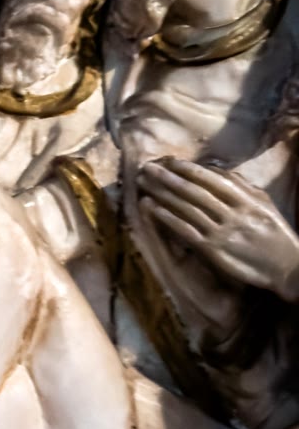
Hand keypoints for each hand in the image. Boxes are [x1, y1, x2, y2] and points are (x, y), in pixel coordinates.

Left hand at [139, 158, 298, 297]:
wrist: (287, 266)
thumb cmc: (275, 232)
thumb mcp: (263, 204)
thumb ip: (240, 187)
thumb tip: (214, 170)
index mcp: (247, 200)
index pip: (213, 180)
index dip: (190, 169)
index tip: (171, 161)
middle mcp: (234, 213)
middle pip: (195, 192)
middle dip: (169, 178)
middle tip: (147, 168)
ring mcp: (223, 232)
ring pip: (188, 209)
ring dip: (163, 195)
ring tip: (144, 185)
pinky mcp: (214, 250)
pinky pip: (187, 231)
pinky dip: (168, 219)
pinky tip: (152, 210)